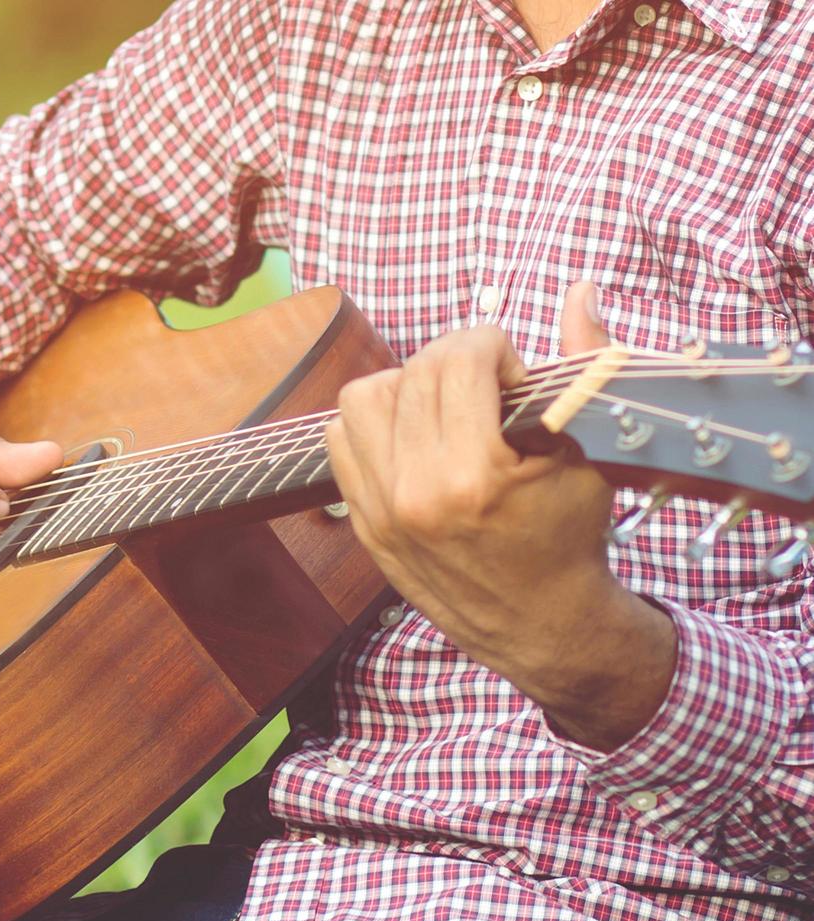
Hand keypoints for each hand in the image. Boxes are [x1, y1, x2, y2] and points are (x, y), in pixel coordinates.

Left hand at [326, 282, 675, 750]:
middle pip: (413, 372)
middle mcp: (416, 492)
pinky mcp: (363, 522)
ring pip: (362, 398)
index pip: (460, 359)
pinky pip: (340, 441)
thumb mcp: (588, 452)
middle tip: (487, 388)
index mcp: (474, 474)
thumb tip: (581, 289)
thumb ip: (582, 364)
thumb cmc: (571, 534)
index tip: (515, 375)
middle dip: (456, 362)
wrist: (541, 624)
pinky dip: (373, 425)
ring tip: (444, 408)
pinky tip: (414, 436)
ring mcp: (381, 509)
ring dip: (405, 387)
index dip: (494, 348)